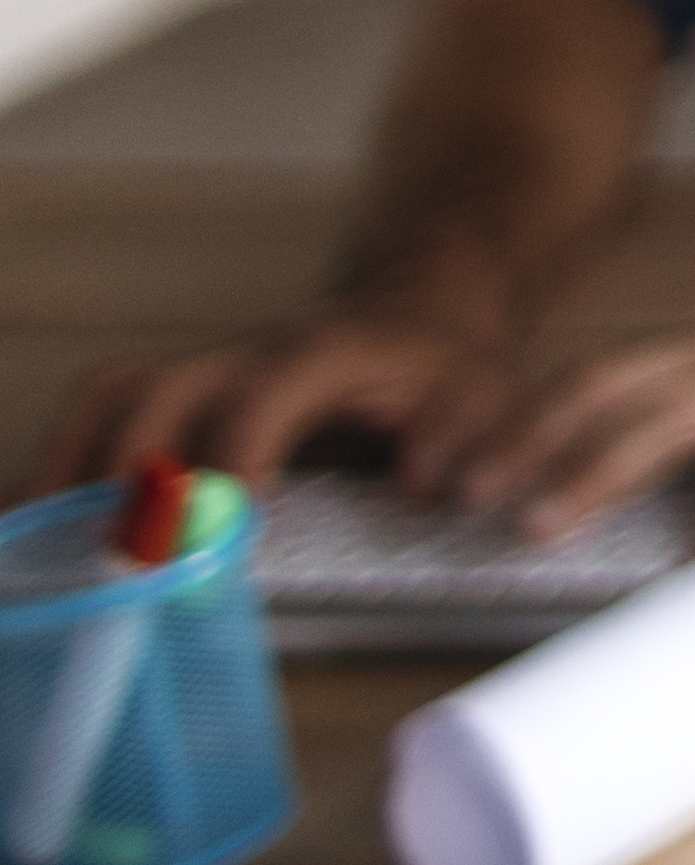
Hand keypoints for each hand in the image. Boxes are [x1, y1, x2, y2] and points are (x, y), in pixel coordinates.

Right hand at [50, 269, 528, 503]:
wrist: (420, 305)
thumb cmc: (446, 362)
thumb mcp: (480, 391)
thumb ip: (460, 433)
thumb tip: (421, 480)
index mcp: (323, 352)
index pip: (264, 395)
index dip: (237, 454)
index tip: (225, 528)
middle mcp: (246, 354)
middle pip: (158, 394)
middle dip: (128, 472)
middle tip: (119, 559)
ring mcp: (205, 370)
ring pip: (114, 398)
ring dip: (71, 466)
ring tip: (37, 546)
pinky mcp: (181, 392)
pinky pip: (104, 413)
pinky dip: (61, 463)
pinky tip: (28, 522)